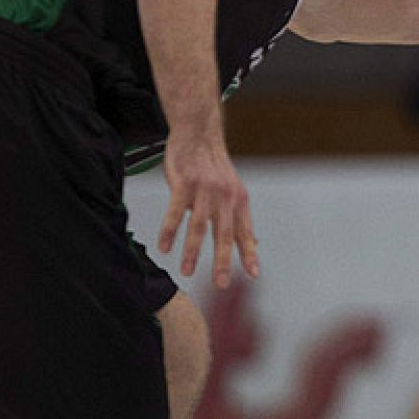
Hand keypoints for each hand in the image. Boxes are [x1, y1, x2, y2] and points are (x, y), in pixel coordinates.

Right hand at [156, 134, 258, 288]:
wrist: (198, 133)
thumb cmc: (213, 167)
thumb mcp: (234, 191)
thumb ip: (240, 218)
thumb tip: (253, 243)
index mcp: (239, 200)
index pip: (245, 232)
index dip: (250, 253)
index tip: (253, 274)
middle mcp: (225, 197)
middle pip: (225, 234)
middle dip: (223, 261)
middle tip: (221, 284)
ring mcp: (205, 190)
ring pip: (199, 226)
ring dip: (192, 251)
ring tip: (186, 272)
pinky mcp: (184, 183)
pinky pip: (176, 212)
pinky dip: (169, 231)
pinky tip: (164, 247)